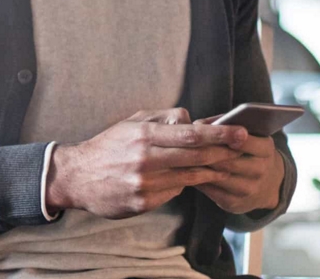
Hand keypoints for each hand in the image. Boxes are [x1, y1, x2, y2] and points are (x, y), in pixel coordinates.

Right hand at [45, 108, 249, 219]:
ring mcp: (145, 183)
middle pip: (196, 156)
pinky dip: (184, 185)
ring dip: (210, 170)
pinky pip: (174, 192)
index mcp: (144, 135)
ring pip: (189, 177)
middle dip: (223, 151)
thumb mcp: (132, 123)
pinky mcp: (143, 202)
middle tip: (241, 148)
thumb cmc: (108, 146)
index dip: (219, 134)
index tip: (240, 132)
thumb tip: (191, 118)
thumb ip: (162, 118)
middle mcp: (146, 159)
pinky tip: (190, 179)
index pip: (191, 134)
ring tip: (223, 165)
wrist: (78, 177)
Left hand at [191, 116, 284, 214]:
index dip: (223, 136)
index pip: (243, 141)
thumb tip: (197, 124)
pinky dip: (197, 180)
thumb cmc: (251, 151)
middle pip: (226, 161)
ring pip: (216, 176)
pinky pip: (210, 190)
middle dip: (204, 152)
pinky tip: (186, 171)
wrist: (269, 184)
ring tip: (181, 156)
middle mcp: (260, 171)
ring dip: (198, 166)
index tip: (203, 130)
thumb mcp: (249, 135)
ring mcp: (248, 189)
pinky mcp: (234, 203)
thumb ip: (225, 126)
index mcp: (266, 150)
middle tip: (182, 143)